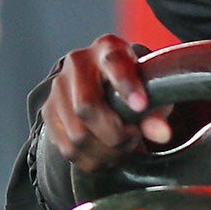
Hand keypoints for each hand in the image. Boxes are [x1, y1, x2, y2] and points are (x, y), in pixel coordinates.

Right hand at [41, 36, 174, 175]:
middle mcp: (77, 64)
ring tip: (122, 149)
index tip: (141, 106)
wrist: (103, 87)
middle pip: (87, 107)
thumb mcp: (150, 93)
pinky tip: (107, 155)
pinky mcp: (49, 113)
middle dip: (115, 134)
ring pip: (77, 134)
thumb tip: (161, 135)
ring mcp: (58, 89)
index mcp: (108, 49)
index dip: (127, 86)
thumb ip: (157, 112)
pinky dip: (92, 160)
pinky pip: (68, 149)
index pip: (114, 64)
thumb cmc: (132, 88)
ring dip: (105, 151)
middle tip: (133, 139)